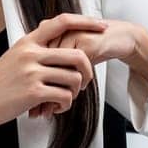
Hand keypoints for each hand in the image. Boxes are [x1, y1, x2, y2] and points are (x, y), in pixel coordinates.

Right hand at [0, 13, 103, 147]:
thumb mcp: (13, 57)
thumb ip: (34, 48)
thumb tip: (53, 37)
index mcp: (28, 42)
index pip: (62, 22)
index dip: (86, 22)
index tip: (101, 26)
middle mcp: (31, 53)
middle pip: (77, 55)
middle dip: (88, 71)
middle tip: (84, 82)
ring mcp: (32, 73)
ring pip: (73, 79)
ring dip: (75, 93)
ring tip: (64, 99)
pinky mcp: (33, 92)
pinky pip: (65, 96)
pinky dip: (65, 105)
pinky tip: (55, 108)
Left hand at [24, 21, 147, 117]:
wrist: (119, 36)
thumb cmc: (94, 48)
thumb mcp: (70, 62)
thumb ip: (55, 74)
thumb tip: (40, 100)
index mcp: (48, 36)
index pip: (32, 65)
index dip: (30, 88)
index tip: (27, 107)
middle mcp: (56, 35)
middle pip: (41, 69)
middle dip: (39, 93)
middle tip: (37, 112)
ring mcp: (70, 38)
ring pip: (58, 70)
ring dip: (57, 92)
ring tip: (55, 107)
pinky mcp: (84, 43)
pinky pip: (76, 68)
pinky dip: (76, 83)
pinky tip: (77, 92)